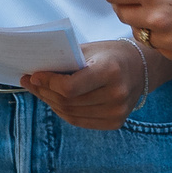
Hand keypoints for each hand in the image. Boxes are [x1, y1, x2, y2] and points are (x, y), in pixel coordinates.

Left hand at [22, 39, 150, 129]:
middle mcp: (116, 94)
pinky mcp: (115, 122)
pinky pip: (80, 121)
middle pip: (68, 101)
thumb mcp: (90, 50)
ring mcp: (117, 112)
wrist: (142, 67)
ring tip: (39, 91)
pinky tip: (55, 101)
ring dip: (51, 102)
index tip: (34, 75)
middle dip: (45, 91)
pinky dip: (64, 112)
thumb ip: (66, 61)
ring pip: (71, 113)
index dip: (48, 83)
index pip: (70, 87)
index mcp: (110, 71)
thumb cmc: (110, 54)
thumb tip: (35, 73)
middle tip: (30, 82)